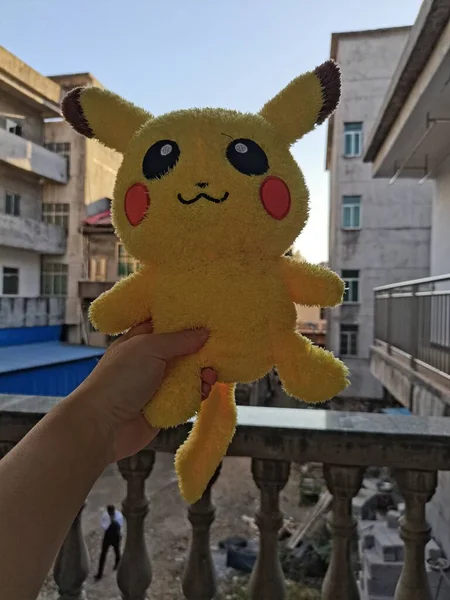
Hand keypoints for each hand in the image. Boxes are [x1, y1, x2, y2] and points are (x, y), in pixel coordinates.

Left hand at [73, 321, 216, 461]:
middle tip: (216, 350)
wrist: (102, 427)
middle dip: (200, 350)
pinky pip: (188, 396)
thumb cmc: (119, 380)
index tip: (207, 316)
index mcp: (140, 340)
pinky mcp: (165, 407)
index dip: (185, 319)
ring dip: (202, 374)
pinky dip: (198, 393)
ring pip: (189, 374)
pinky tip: (203, 391)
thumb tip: (204, 332)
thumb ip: (179, 339)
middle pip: (182, 350)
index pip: (165, 323)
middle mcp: (149, 360)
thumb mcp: (149, 348)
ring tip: (209, 376)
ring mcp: (157, 385)